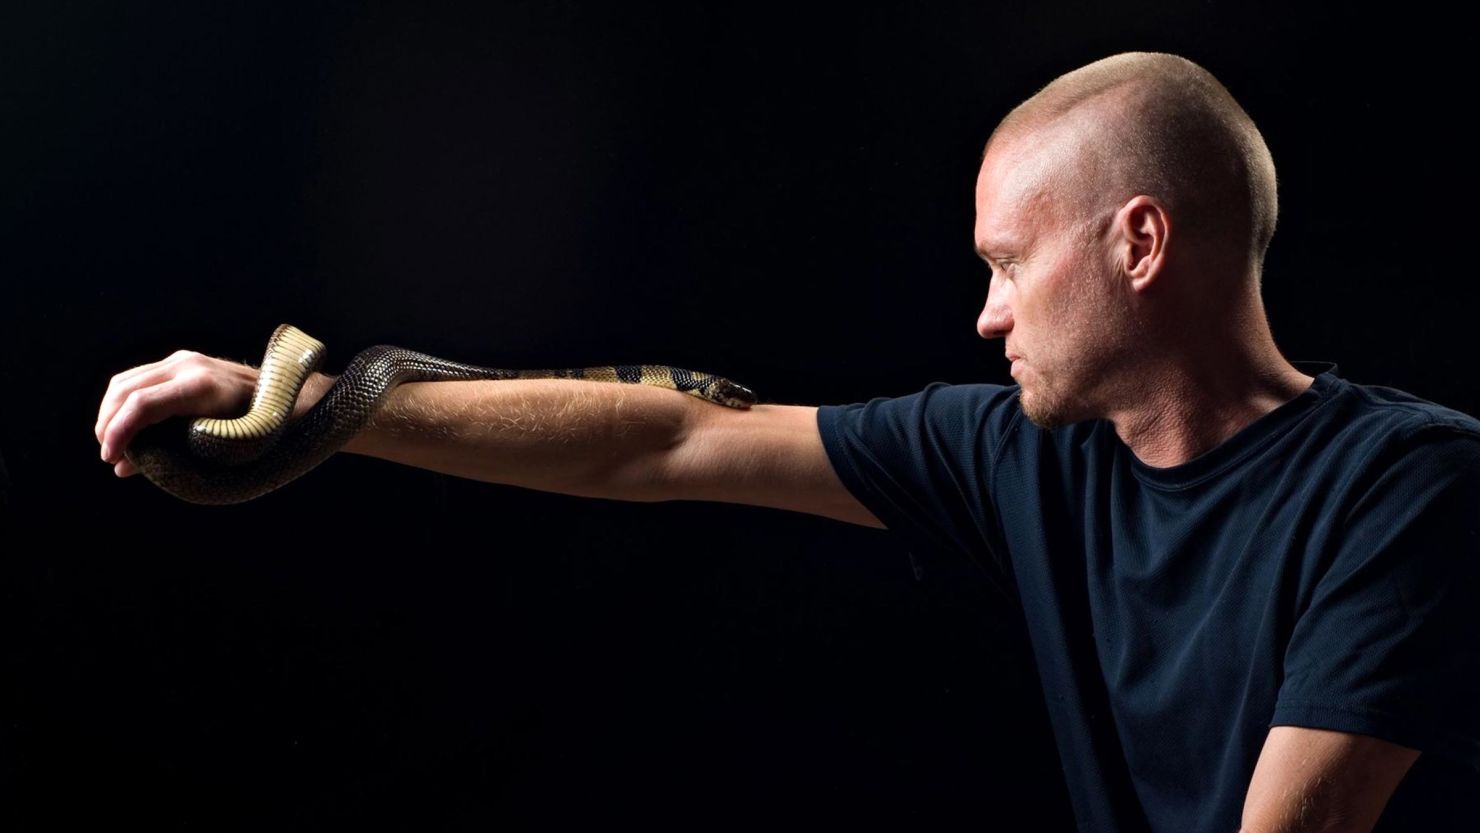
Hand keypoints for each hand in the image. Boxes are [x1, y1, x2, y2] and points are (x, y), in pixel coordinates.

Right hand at [95, 350, 259, 477]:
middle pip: (126, 390)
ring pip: (126, 381)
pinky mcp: (182, 360)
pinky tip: (124, 424)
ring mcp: (184, 359)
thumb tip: (123, 469)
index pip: (142, 405)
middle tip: (109, 455)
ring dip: (111, 412)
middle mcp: (189, 366)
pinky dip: (124, 401)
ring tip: (112, 442)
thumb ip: (171, 456)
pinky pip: (139, 377)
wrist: (289, 395)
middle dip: (108, 424)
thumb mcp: (221, 448)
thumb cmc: (262, 428)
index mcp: (201, 388)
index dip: (117, 433)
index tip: (110, 458)